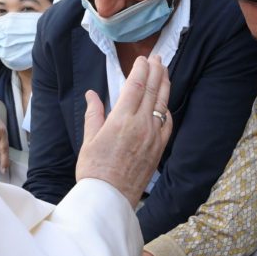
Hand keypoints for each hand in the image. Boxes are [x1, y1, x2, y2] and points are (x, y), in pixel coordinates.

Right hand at [76, 55, 171, 207]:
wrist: (110, 197)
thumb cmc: (94, 170)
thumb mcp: (89, 139)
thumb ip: (94, 114)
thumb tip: (92, 94)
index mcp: (121, 119)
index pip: (136, 85)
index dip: (141, 69)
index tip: (142, 59)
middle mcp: (141, 125)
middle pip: (152, 90)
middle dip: (156, 71)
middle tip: (158, 58)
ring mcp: (153, 136)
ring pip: (162, 104)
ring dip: (164, 85)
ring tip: (165, 72)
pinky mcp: (159, 148)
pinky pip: (167, 123)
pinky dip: (167, 109)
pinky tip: (165, 103)